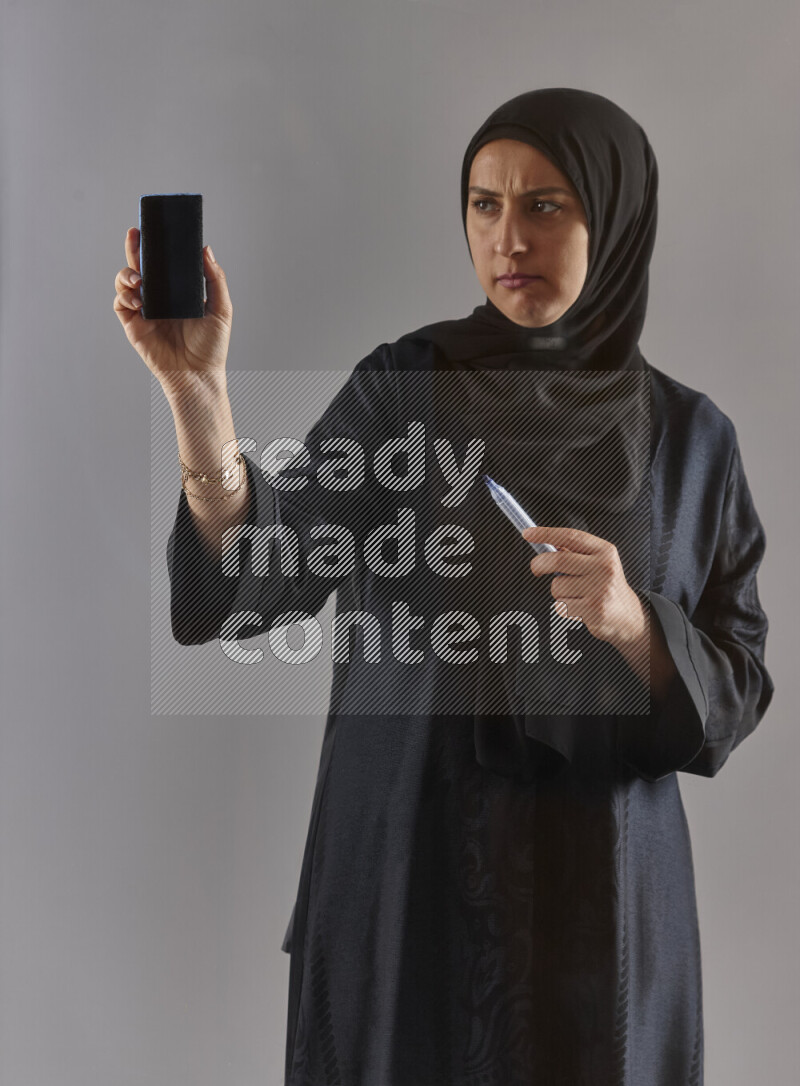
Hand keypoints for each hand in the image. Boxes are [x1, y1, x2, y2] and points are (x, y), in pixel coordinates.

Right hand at [113, 227, 232, 396]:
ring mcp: (145, 311)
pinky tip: (136, 296)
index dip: (157, 246)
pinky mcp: (134, 326)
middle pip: (141, 267)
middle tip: (135, 233)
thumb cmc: (212, 347)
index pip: (164, 264)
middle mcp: (160, 299)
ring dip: (127, 274)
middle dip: (135, 248)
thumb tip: (205, 249)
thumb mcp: (221, 309)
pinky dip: (124, 295)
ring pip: (126, 283)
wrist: (199, 376)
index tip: (154, 228)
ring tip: (138, 278)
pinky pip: (121, 304)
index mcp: (178, 292)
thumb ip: (214, 279)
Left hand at [522, 525, 645, 648]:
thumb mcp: (599, 562)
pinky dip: (563, 607)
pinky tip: (579, 607)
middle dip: (539, 565)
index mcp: (605, 551)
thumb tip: (545, 543)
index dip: (545, 533)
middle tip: (536, 569)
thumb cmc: (606, 586)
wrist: (627, 616)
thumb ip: (575, 552)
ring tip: (575, 594)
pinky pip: (560, 605)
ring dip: (557, 591)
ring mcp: (600, 589)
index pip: (571, 536)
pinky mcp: (593, 610)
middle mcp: (605, 567)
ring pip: (557, 586)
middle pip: (558, 560)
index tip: (527, 534)